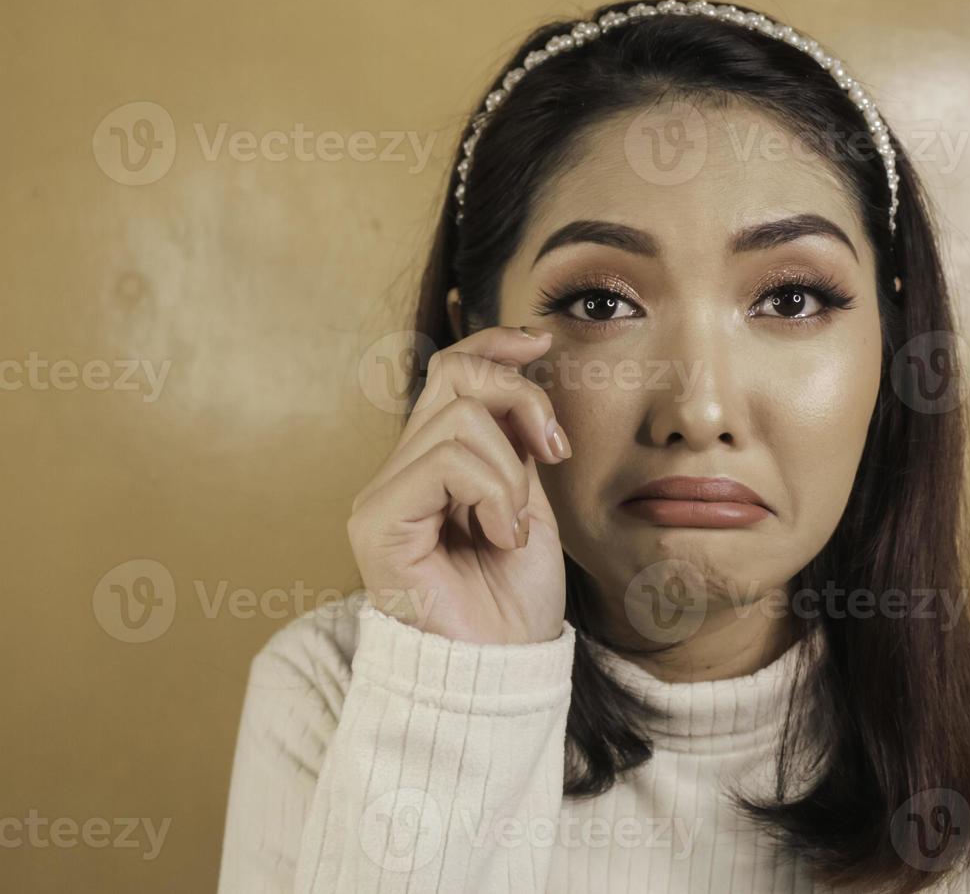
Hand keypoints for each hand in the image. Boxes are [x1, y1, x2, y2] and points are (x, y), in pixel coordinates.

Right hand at [347, 325, 570, 644]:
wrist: (505, 667)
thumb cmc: (517, 595)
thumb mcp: (529, 492)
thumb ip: (515, 434)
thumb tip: (525, 350)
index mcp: (433, 460)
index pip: (449, 368)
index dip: (493, 343)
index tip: (542, 342)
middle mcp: (399, 470)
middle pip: (456, 376)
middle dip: (523, 402)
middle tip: (553, 454)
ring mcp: (382, 495)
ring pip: (459, 420)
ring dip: (511, 470)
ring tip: (514, 524)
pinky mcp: (377, 522)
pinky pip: (446, 463)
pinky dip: (494, 493)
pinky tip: (501, 536)